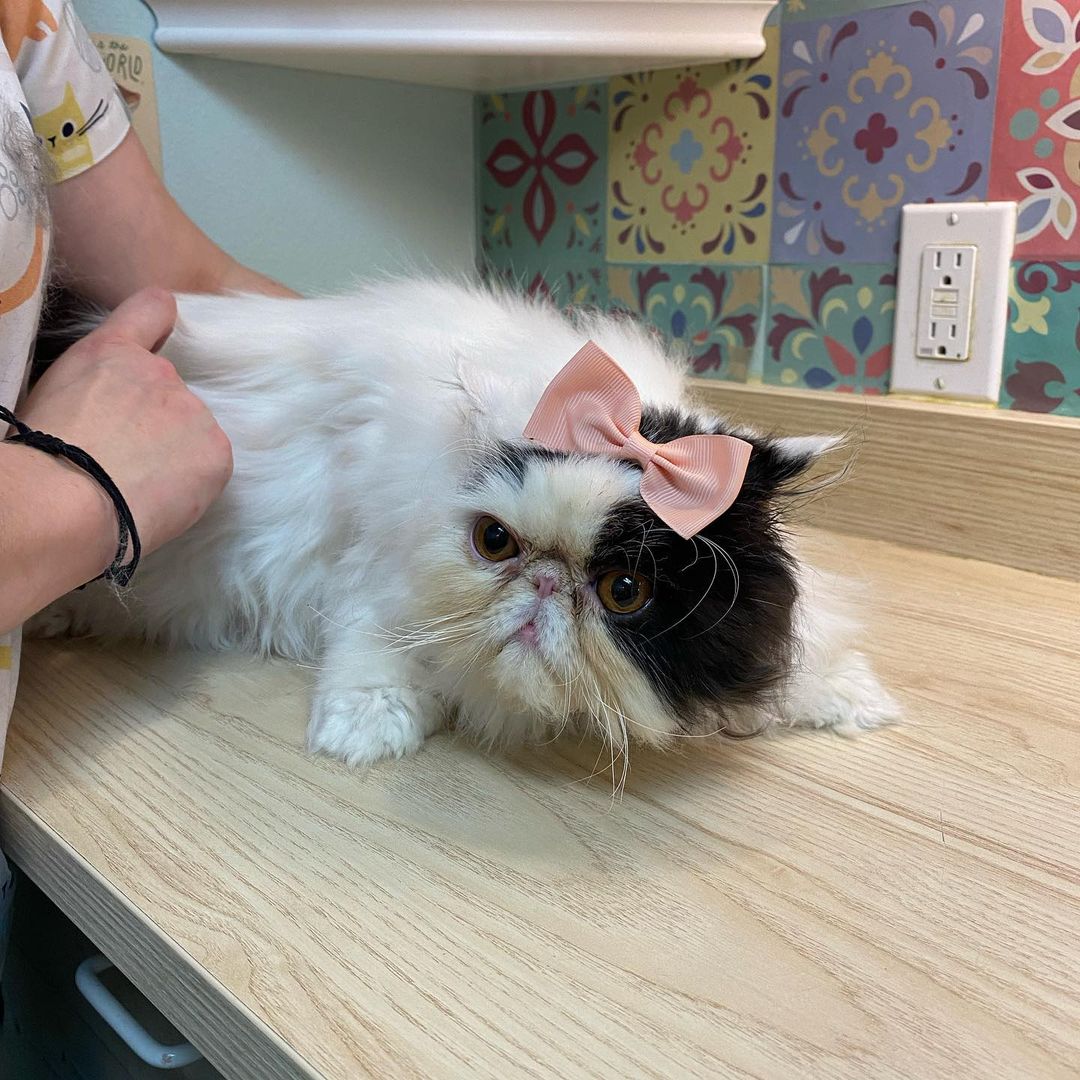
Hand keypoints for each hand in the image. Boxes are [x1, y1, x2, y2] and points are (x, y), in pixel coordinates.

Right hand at [20, 288, 232, 558]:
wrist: (69, 498)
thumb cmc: (46, 453)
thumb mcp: (56, 394)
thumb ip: (96, 384)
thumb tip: (109, 404)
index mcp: (111, 352)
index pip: (152, 308)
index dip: (159, 323)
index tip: (161, 341)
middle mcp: (161, 371)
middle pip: (170, 395)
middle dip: (156, 421)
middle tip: (127, 456)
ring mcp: (194, 409)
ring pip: (192, 432)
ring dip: (176, 452)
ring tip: (139, 482)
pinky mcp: (217, 449)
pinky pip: (210, 463)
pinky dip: (194, 480)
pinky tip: (162, 495)